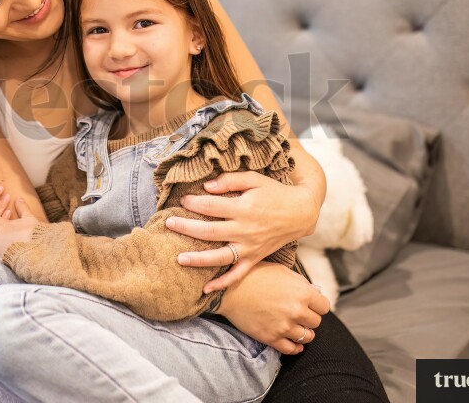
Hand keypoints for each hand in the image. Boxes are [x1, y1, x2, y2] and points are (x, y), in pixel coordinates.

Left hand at [166, 171, 317, 291]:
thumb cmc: (274, 193)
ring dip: (198, 259)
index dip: (194, 203)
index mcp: (244, 208)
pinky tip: (206, 289)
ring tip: (179, 259)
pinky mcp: (254, 258)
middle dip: (186, 227)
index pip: (211, 206)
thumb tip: (206, 187)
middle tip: (168, 223)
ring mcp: (249, 247)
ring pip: (220, 257)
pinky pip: (237, 274)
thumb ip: (230, 180)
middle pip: (209, 231)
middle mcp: (245, 230)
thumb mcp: (254, 179)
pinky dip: (222, 283)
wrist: (300, 212)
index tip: (183, 200)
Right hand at [217, 262, 328, 354]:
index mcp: (302, 292)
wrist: (228, 290)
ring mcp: (285, 326)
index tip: (310, 305)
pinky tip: (293, 342)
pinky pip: (292, 349)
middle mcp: (297, 311)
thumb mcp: (281, 271)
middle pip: (316, 322)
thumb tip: (315, 293)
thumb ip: (301, 283)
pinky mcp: (272, 338)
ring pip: (307, 337)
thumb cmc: (254, 276)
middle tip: (299, 313)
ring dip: (303, 332)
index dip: (317, 305)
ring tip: (295, 327)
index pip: (324, 306)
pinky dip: (295, 347)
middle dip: (309, 317)